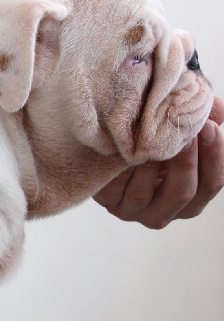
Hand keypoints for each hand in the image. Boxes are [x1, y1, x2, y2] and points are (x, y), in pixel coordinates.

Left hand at [94, 96, 223, 228]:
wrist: (111, 158)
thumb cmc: (154, 150)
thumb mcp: (178, 141)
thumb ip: (198, 127)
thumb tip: (217, 107)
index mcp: (189, 203)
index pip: (210, 185)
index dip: (214, 157)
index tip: (209, 128)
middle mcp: (162, 214)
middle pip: (181, 192)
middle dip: (185, 160)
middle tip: (184, 133)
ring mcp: (133, 212)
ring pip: (143, 192)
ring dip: (150, 163)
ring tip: (152, 137)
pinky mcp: (108, 204)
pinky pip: (114, 187)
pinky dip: (120, 167)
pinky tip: (124, 147)